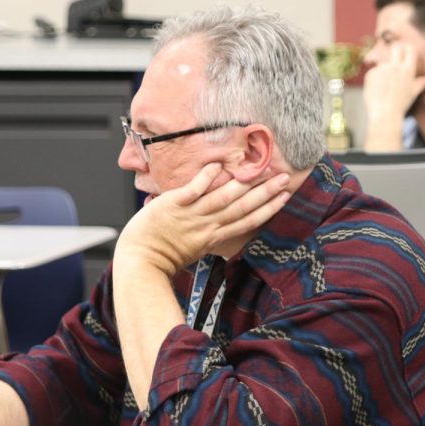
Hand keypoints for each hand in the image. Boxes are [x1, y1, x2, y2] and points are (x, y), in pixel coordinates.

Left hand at [115, 163, 290, 275]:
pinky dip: (206, 178)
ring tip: (262, 171)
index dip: (268, 209)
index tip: (284, 198)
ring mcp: (191, 214)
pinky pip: (194, 189)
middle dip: (266, 193)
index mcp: (214, 237)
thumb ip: (210, 234)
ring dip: (245, 184)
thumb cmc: (165, 256)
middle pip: (243, 208)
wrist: (140, 260)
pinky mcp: (174, 204)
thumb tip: (224, 224)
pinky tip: (218, 165)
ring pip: (224, 198)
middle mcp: (207, 225)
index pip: (248, 222)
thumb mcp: (196, 248)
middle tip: (285, 179)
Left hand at [363, 42, 424, 119]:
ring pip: (383, 62)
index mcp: (407, 69)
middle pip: (395, 48)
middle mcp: (395, 66)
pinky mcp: (370, 73)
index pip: (409, 49)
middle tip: (394, 56)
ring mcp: (381, 69)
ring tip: (384, 85)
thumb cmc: (401, 104)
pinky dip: (375, 78)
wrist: (385, 113)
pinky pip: (373, 71)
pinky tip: (377, 89)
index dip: (407, 49)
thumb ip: (421, 84)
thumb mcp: (413, 93)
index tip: (405, 51)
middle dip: (395, 50)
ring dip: (384, 70)